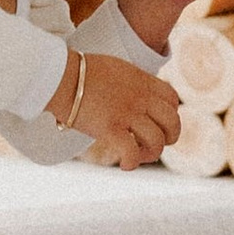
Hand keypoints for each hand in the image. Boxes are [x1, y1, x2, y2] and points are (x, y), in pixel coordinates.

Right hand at [63, 47, 179, 167]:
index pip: (172, 99)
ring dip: (151, 153)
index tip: (157, 123)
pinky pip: (132, 151)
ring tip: (137, 155)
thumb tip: (124, 95)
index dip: (170, 115)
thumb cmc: (78, 72)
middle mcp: (139, 97)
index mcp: (141, 81)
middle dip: (169, 138)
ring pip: (157, 140)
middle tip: (153, 144)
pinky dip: (132, 163)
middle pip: (173, 121)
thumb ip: (128, 83)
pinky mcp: (110, 128)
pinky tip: (125, 165)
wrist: (60, 75)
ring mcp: (126, 113)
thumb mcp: (114, 69)